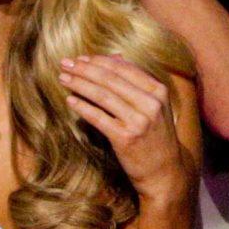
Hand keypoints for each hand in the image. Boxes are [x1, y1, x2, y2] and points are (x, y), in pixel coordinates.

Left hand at [60, 55, 191, 201]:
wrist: (165, 172)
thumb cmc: (155, 135)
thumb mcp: (154, 105)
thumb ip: (136, 82)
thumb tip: (114, 56)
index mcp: (158, 90)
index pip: (124, 68)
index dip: (99, 61)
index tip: (81, 58)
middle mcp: (150, 103)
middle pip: (110, 79)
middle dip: (85, 69)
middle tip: (66, 63)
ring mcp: (139, 121)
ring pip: (102, 95)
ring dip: (79, 84)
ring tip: (63, 78)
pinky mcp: (125, 138)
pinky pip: (98, 117)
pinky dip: (82, 107)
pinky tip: (70, 100)